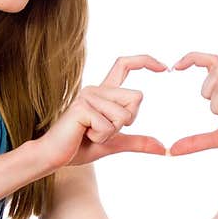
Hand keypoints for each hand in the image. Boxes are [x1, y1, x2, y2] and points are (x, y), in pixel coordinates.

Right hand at [36, 55, 168, 169]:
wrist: (54, 157)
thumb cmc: (80, 147)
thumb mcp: (114, 143)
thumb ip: (137, 142)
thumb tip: (163, 148)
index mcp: (104, 93)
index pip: (125, 65)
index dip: (145, 61)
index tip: (164, 67)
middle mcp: (96, 89)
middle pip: (137, 97)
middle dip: (128, 121)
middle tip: (102, 130)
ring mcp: (88, 96)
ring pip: (124, 115)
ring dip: (111, 132)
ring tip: (90, 133)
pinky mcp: (82, 107)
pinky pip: (109, 125)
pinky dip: (101, 137)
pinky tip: (83, 135)